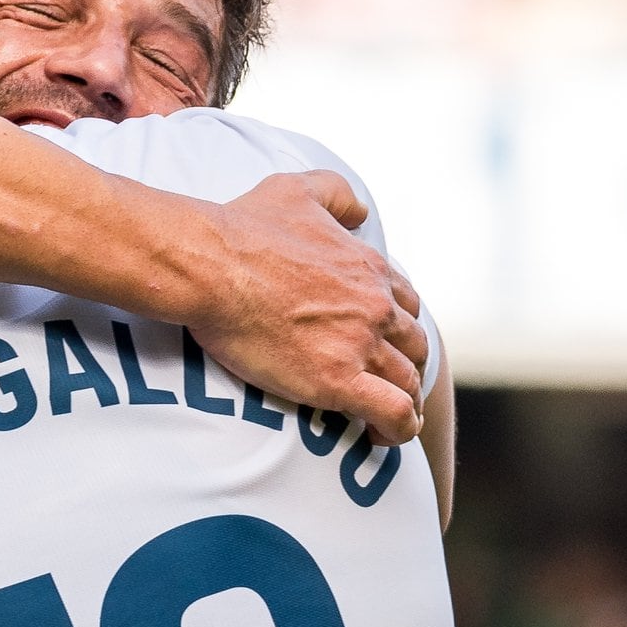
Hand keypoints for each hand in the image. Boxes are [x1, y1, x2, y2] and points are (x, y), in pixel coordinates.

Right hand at [189, 171, 428, 445]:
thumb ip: (336, 194)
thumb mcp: (296, 190)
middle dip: (404, 365)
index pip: (405, 304)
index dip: (395, 327)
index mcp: (368, 267)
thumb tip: (361, 212)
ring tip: (385, 420)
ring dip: (403, 401)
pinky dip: (400, 428)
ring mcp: (360, 344)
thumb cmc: (244, 228)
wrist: (212, 266)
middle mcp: (375, 305)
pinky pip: (394, 412)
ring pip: (408, 381)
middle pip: (413, 345)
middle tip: (382, 384)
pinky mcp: (339, 380)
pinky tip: (382, 437)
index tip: (377, 344)